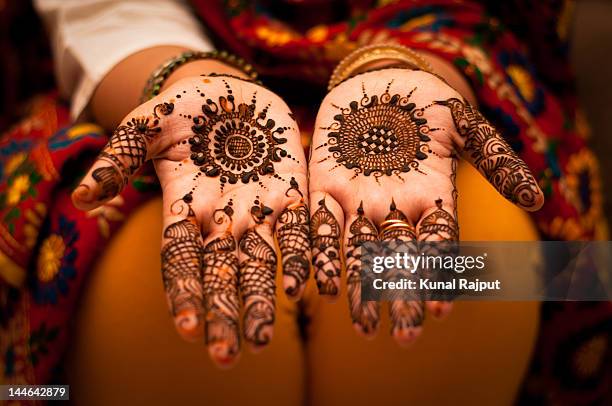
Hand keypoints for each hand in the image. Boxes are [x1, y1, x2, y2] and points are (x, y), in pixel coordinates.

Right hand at [72, 75, 309, 365]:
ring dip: (264, 300)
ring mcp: (257, 208)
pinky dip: (304, 255)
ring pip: (261, 263)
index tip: (188, 329)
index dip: (184, 294)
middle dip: (224, 314)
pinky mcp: (290, 191)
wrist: (229, 90)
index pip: (181, 261)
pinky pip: (298, 228)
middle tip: (228, 356)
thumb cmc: (181, 111)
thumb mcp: (144, 126)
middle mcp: (220, 220)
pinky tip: (312, 285)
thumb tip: (82, 196)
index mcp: (183, 209)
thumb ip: (117, 158)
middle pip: (222, 274)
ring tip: (266, 339)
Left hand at [309, 68, 542, 343]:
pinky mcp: (324, 187)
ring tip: (362, 327)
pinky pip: (319, 225)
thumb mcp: (464, 123)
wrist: (379, 80)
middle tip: (402, 338)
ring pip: (358, 253)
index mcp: (431, 197)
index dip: (437, 276)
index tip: (439, 310)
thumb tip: (538, 198)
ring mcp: (358, 201)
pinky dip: (320, 254)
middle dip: (400, 297)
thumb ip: (495, 158)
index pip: (437, 245)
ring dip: (360, 290)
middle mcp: (395, 209)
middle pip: (398, 260)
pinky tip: (319, 286)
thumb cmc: (427, 101)